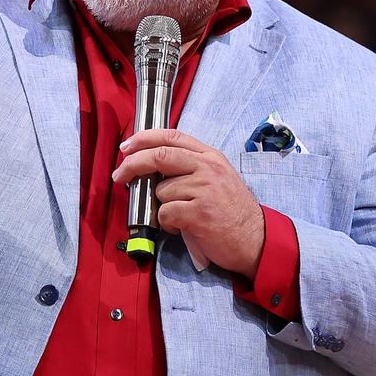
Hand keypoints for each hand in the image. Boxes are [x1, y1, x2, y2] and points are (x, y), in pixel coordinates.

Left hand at [113, 129, 263, 275]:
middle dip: (133, 164)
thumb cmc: (232, 211)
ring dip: (162, 206)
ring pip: (161, 191)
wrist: (256, 239)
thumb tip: (151, 168)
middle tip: (120, 175)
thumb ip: (191, 167)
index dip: (144, 138)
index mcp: (210, 156)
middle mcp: (208, 168)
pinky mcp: (200, 212)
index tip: (127, 146)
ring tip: (179, 216)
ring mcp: (204, 189)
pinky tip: (181, 226)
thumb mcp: (217, 178)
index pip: (172, 136)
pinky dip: (167, 224)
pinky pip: (166, 214)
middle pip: (160, 156)